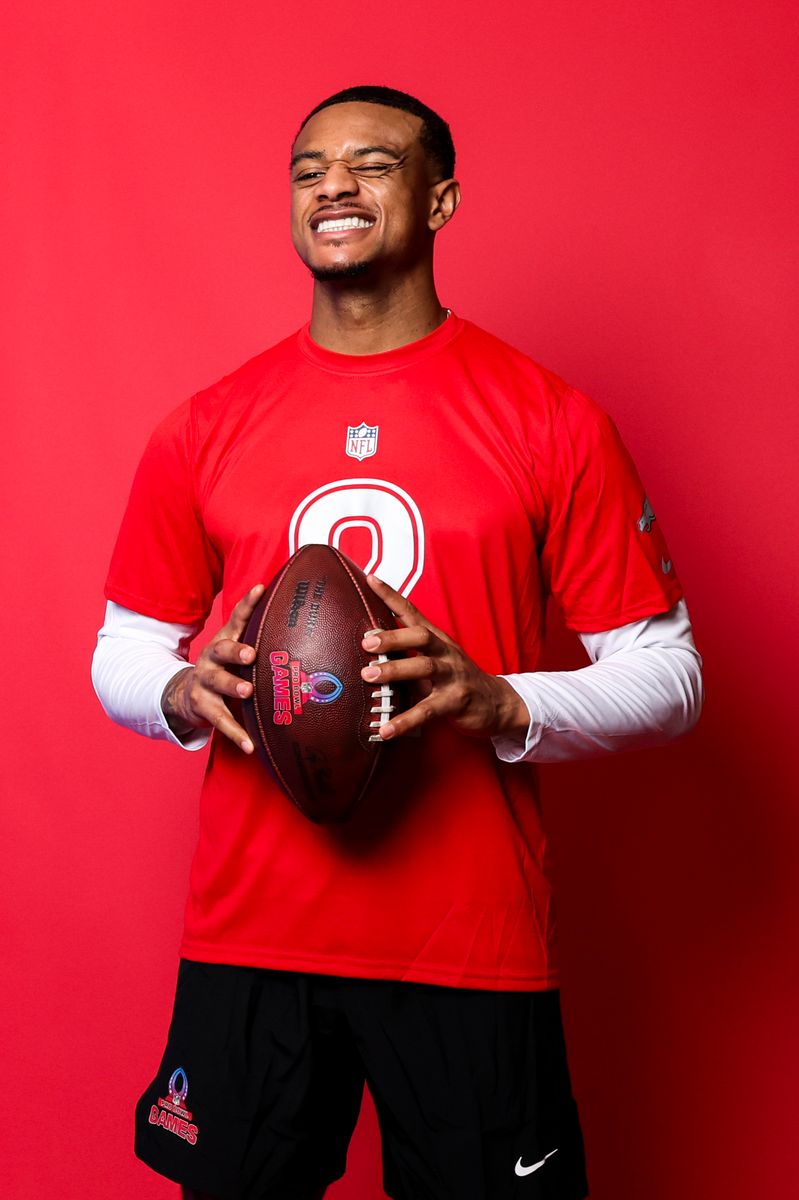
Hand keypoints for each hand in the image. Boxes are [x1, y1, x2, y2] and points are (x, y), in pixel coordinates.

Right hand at [161, 584, 265, 752]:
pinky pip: (221, 721)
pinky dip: (236, 734)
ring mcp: (204, 682)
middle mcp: (212, 657)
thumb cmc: (225, 669)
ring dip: (233, 686)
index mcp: (225, 640)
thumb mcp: (237, 650)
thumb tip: (304, 626)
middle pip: (222, 650)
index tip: (261, 588)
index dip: (248, 603)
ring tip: (248, 691)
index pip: (237, 617)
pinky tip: (250, 746)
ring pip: (218, 683)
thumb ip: (261, 639)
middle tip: (251, 654)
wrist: (186, 694)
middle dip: (236, 651)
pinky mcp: (203, 707)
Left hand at [360, 576, 528, 741]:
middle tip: (367, 642)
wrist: (498, 703)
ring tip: (368, 676)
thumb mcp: (435, 659)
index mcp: (437, 640)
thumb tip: (369, 645)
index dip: (391, 595)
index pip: (412, 612)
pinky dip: (405, 720)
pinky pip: (428, 710)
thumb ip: (407, 652)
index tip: (370, 578)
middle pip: (420, 636)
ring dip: (395, 670)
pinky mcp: (457, 701)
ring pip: (424, 668)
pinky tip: (385, 729)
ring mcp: (453, 676)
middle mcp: (445, 653)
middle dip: (393, 637)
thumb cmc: (456, 679)